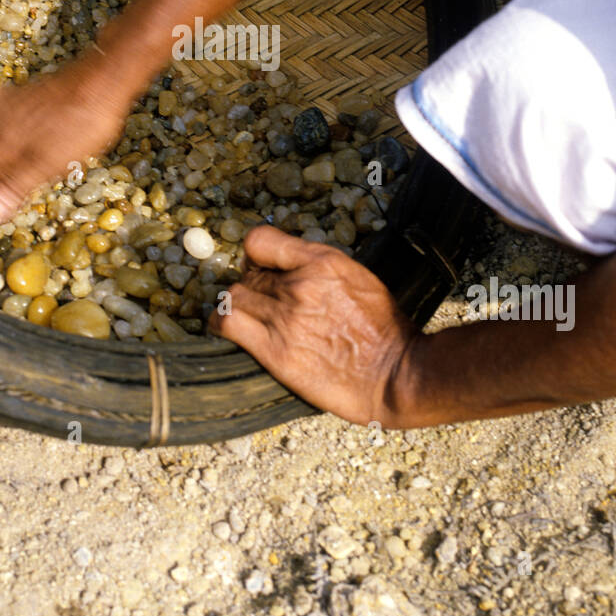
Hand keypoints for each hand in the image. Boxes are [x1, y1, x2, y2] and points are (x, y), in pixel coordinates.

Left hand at [210, 225, 424, 426]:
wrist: (395, 374)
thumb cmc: (383, 330)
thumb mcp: (358, 278)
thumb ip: (319, 267)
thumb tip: (287, 266)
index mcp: (323, 261)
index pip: (260, 241)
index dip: (255, 257)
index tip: (260, 269)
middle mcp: (299, 284)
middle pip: (248, 275)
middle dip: (252, 287)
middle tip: (265, 305)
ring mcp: (285, 317)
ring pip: (234, 296)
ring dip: (239, 305)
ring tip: (250, 318)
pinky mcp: (276, 351)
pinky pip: (228, 323)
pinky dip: (220, 322)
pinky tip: (227, 328)